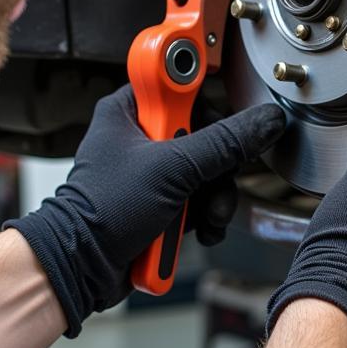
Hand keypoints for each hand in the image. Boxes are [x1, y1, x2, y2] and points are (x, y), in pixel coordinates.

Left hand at [7, 86, 285, 335]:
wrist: (83, 267)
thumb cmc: (102, 212)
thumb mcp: (172, 169)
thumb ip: (224, 143)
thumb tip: (263, 122)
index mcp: (130, 111)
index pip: (181, 83)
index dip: (206, 87)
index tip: (228, 80)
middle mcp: (141, 136)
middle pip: (205, 132)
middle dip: (218, 167)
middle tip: (213, 180)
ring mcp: (152, 171)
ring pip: (207, 170)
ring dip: (214, 198)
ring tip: (206, 218)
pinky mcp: (161, 200)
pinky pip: (199, 198)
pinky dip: (204, 216)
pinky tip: (200, 230)